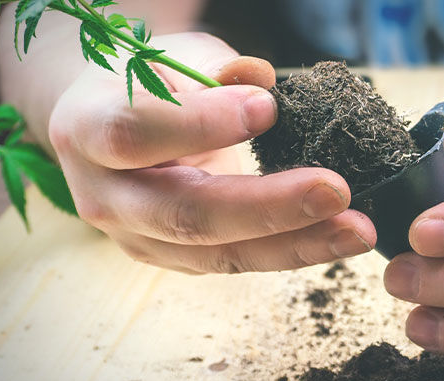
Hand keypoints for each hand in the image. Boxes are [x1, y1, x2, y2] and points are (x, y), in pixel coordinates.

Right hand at [49, 33, 375, 273]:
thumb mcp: (170, 56)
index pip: (134, 134)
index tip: (268, 108)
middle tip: (335, 190)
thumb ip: (211, 68)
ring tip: (356, 229)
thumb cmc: (142, 81)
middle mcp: (105, 196)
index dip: (201, 124)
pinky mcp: (175, 258)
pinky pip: (237, 260)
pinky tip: (336, 237)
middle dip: (268, 207)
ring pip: (218, 253)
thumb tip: (260, 81)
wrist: (110, 123)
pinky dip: (292, 250)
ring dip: (296, 244)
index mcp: (86, 128)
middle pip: (184, 214)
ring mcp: (139, 237)